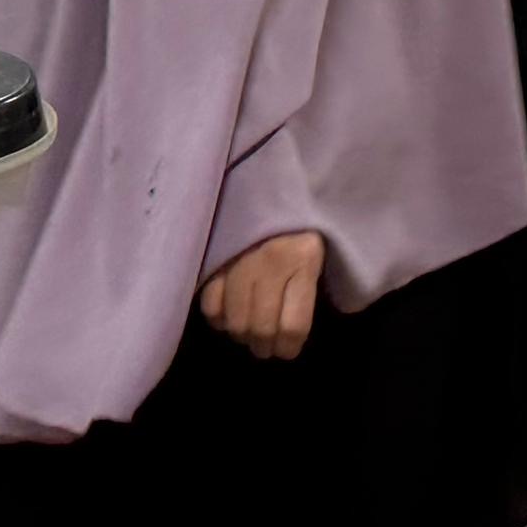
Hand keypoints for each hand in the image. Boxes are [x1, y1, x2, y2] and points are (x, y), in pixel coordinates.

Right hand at [199, 231, 325, 360]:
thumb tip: (290, 334)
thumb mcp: (316, 252)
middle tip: (266, 346)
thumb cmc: (297, 221)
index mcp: (303, 260)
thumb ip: (306, 290)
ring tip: (248, 331)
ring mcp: (238, 260)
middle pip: (263, 329)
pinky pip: (210, 304)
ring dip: (242, 335)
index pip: (294, 327)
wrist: (266, 177)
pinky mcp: (214, 258)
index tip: (287, 349)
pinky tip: (227, 313)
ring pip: (236, 322)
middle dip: (266, 346)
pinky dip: (218, 317)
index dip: (290, 347)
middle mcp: (270, 263)